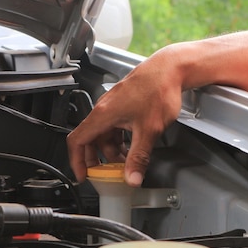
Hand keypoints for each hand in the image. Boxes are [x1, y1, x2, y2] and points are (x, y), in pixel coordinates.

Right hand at [67, 46, 183, 186]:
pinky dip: (119, 141)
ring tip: (125, 163)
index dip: (77, 161)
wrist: (171, 69)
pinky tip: (132, 147)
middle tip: (106, 174)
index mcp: (103, 114)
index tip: (83, 175)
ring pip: (104, 135)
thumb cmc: (158, 89)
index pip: (77, 141)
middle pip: (90, 140)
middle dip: (97, 160)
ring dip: (111, 151)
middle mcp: (104, 109)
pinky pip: (114, 127)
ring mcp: (113, 106)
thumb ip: (138, 157)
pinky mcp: (123, 105)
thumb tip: (132, 178)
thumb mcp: (148, 130)